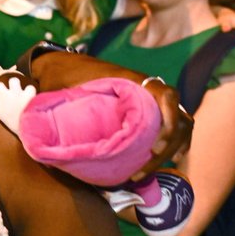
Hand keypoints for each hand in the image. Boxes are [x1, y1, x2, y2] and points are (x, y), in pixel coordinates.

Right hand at [0, 74, 37, 134]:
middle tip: (9, 94)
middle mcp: (4, 98)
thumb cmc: (17, 128)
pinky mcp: (28, 93)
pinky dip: (31, 91)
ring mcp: (16, 94)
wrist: (30, 129)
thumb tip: (3, 106)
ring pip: (13, 80)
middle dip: (4, 88)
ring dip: (17, 85)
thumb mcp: (4, 121)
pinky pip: (29, 87)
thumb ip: (2, 111)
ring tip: (20, 91)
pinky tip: (32, 96)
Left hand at [28, 50, 192, 173]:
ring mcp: (149, 100)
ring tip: (150, 170)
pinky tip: (165, 161)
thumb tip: (56, 139)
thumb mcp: (67, 90)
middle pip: (177, 117)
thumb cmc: (64, 77)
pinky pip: (171, 126)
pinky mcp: (146, 111)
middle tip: (146, 166)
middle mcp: (147, 89)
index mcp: (132, 81)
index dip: (169, 120)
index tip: (157, 144)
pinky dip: (173, 143)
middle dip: (169, 145)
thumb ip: (68, 107)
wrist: (60, 65)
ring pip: (178, 124)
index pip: (166, 95)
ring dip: (172, 148)